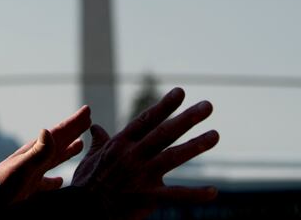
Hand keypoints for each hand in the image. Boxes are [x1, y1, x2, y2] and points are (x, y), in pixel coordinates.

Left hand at [0, 105, 91, 203]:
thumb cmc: (1, 185)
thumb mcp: (22, 167)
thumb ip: (37, 152)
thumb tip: (47, 130)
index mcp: (35, 152)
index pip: (58, 133)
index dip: (74, 122)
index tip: (87, 109)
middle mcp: (34, 160)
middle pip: (59, 142)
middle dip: (73, 130)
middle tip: (87, 119)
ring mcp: (31, 174)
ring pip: (54, 159)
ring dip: (67, 151)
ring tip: (80, 144)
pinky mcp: (27, 189)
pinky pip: (47, 183)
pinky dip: (55, 181)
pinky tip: (60, 181)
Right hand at [72, 88, 218, 219]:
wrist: (85, 210)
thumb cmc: (87, 183)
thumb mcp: (91, 157)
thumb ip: (98, 140)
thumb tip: (95, 126)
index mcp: (120, 143)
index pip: (146, 120)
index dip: (164, 105)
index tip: (181, 91)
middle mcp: (132, 155)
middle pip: (164, 133)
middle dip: (187, 118)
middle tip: (208, 106)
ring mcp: (141, 176)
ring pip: (173, 157)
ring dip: (196, 145)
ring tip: (215, 135)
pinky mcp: (147, 197)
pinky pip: (176, 195)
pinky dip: (195, 194)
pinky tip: (213, 191)